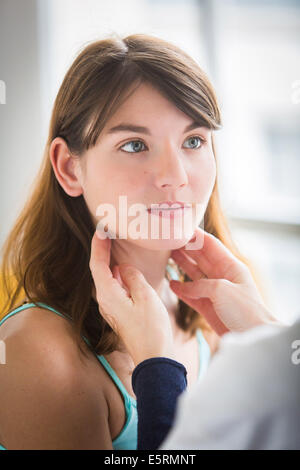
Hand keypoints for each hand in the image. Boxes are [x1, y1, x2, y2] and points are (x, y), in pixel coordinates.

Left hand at [89, 231, 174, 365]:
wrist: (154, 357)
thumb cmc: (151, 329)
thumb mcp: (146, 297)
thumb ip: (133, 277)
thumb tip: (125, 268)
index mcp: (108, 295)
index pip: (97, 264)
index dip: (98, 246)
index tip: (101, 229)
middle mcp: (105, 301)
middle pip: (99, 270)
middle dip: (102, 251)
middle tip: (108, 233)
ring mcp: (111, 308)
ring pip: (107, 279)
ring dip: (110, 262)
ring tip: (116, 246)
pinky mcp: (119, 312)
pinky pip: (114, 288)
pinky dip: (118, 274)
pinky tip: (126, 270)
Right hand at [169, 227, 278, 335]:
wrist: (253, 337)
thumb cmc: (245, 311)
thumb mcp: (222, 290)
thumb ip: (200, 284)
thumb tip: (181, 285)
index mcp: (231, 267)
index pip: (210, 245)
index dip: (195, 235)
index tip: (179, 227)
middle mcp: (222, 276)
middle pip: (200, 257)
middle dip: (185, 248)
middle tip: (168, 240)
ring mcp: (215, 292)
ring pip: (195, 274)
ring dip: (181, 265)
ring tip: (166, 256)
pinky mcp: (209, 308)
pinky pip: (191, 294)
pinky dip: (181, 289)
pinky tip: (171, 283)